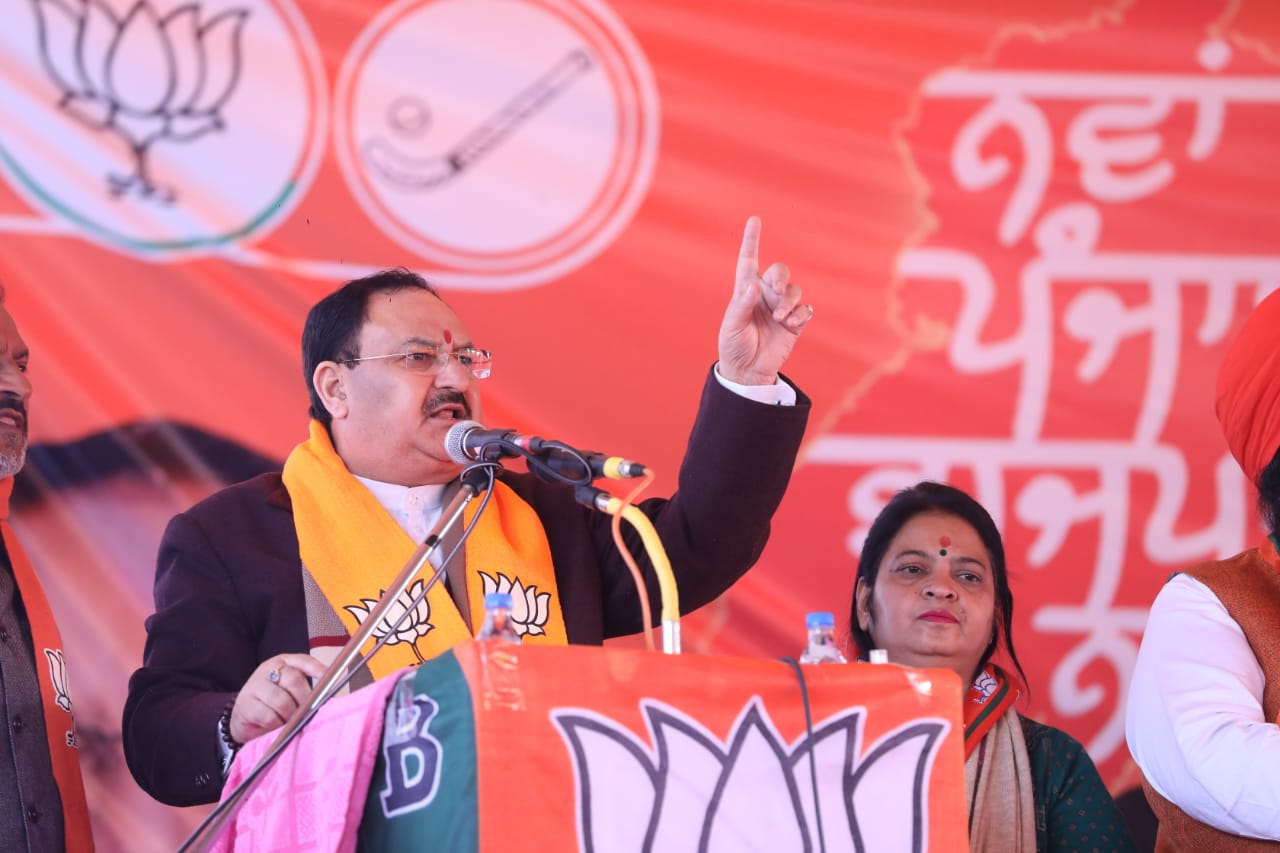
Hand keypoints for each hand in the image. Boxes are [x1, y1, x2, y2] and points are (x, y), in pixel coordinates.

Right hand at [229, 653, 328, 744]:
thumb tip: (325, 699)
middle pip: (294, 680)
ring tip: (289, 721)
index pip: (303, 661)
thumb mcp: (289, 691)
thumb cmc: (272, 703)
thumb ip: (305, 690)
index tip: (330, 679)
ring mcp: (255, 686)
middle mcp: (268, 670)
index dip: (317, 669)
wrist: (243, 717)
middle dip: (304, 699)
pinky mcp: (246, 705)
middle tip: (306, 712)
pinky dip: (276, 725)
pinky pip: (269, 717)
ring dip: (289, 715)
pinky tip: (274, 725)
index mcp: (282, 662)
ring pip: (282, 701)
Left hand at [717, 216, 812, 385]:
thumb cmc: (734, 345)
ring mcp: (781, 307)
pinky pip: (805, 309)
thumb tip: (754, 286)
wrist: (748, 370)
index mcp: (746, 290)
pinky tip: (790, 324)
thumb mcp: (732, 325)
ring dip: (789, 301)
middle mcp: (765, 295)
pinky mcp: (795, 322)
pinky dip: (799, 315)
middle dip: (780, 276)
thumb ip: (742, 305)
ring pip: (794, 289)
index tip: (754, 220)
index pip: (749, 260)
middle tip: (775, 291)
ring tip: (780, 318)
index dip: (752, 240)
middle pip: (780, 270)